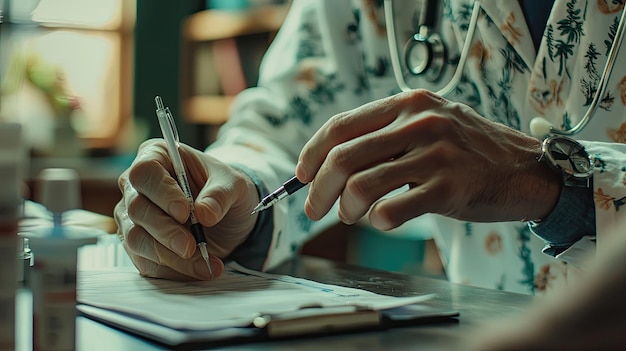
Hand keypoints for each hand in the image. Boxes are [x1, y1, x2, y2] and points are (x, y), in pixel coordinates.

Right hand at [114, 139, 259, 279]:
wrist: (228, 217)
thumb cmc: (224, 190)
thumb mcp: (234, 185)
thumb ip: (221, 195)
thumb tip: (204, 213)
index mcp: (157, 157)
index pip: (145, 172)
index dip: (162, 193)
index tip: (185, 211)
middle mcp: (138, 186)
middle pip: (137, 208)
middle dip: (166, 231)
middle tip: (192, 245)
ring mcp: (133, 217)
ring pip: (136, 238)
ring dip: (169, 256)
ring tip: (203, 263)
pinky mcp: (139, 245)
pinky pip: (145, 261)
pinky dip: (172, 270)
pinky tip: (197, 270)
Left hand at [295, 89, 560, 229]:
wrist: (527, 170)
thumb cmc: (468, 152)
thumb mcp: (428, 125)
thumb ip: (385, 136)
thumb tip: (328, 164)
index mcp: (408, 103)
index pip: (341, 126)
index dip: (311, 153)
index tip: (301, 176)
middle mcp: (420, 122)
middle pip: (343, 157)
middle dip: (318, 189)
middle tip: (315, 209)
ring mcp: (436, 154)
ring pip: (362, 185)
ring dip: (345, 208)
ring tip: (352, 215)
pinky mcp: (449, 188)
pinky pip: (391, 210)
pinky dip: (376, 221)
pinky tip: (382, 221)